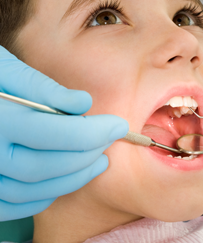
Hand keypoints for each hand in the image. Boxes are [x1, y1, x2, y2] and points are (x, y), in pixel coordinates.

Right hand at [0, 46, 128, 220]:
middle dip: (89, 154)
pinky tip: (67, 177)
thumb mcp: (7, 70)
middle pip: (51, 165)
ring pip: (36, 190)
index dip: (96, 131)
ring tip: (99, 161)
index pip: (59, 133)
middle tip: (110, 139)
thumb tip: (84, 103)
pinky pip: (17, 205)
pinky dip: (48, 193)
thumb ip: (43, 88)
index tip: (118, 125)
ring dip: (75, 178)